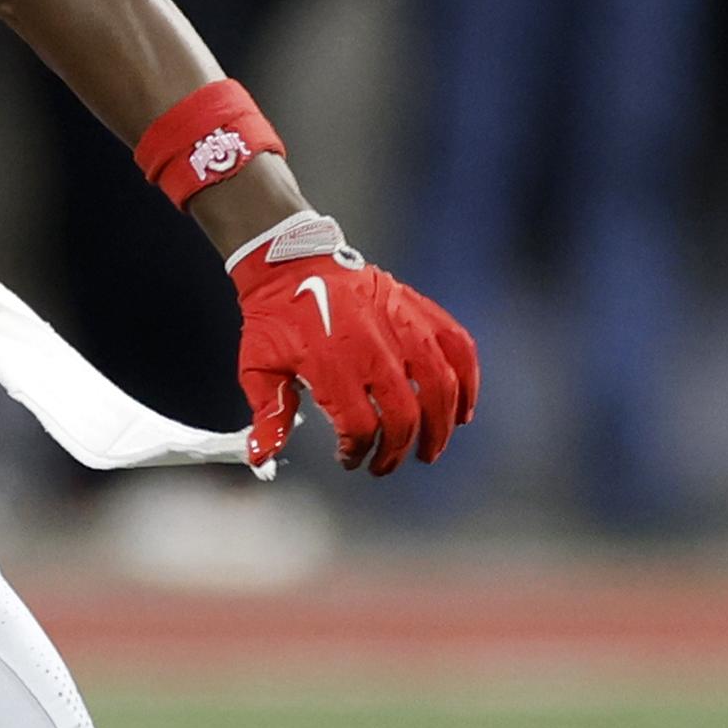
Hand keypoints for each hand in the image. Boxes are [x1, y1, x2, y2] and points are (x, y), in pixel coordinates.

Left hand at [227, 215, 478, 476]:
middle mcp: (373, 347)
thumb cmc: (276, 318)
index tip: (351, 459)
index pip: (360, 426)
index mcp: (332, 364)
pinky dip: (469, 380)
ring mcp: (402, 325)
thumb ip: (269, 414)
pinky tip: (463, 408)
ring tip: (430, 448)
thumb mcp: (258, 366)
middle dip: (398, 449)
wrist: (293, 263)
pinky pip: (458, 347)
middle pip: (404, 415)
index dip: (358, 452)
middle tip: (387, 464)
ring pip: (440, 386)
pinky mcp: (419, 309)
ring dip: (441, 425)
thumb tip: (263, 458)